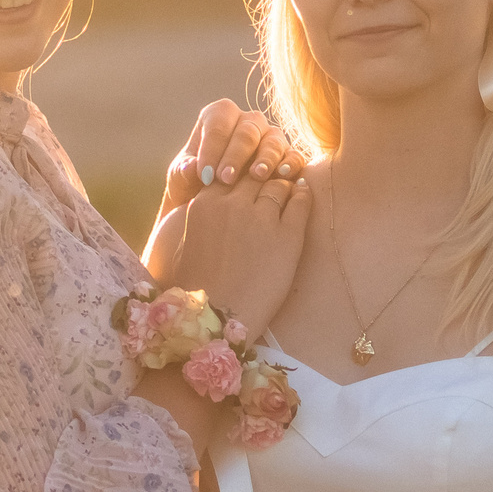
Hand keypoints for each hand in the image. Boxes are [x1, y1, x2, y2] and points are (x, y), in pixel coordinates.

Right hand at [152, 167, 310, 334]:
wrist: (215, 319)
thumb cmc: (198, 288)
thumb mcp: (188, 241)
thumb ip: (203, 214)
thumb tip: (218, 198)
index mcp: (204, 204)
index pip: (230, 172)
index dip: (242, 174)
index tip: (251, 178)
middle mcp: (233, 205)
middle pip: (256, 173)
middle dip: (265, 173)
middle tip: (276, 176)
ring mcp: (261, 219)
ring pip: (279, 183)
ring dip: (286, 183)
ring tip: (292, 185)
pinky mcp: (287, 236)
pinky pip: (301, 201)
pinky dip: (303, 195)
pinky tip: (304, 195)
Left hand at [159, 101, 303, 226]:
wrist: (215, 208)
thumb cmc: (194, 186)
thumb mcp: (181, 181)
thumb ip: (183, 172)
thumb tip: (191, 167)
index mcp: (219, 116)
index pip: (217, 123)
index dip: (212, 147)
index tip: (205, 175)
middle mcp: (248, 122)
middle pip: (246, 131)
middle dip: (236, 155)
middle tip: (226, 179)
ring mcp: (271, 138)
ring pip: (272, 141)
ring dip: (265, 158)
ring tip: (256, 177)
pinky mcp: (288, 157)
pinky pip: (293, 156)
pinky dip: (290, 164)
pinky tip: (282, 176)